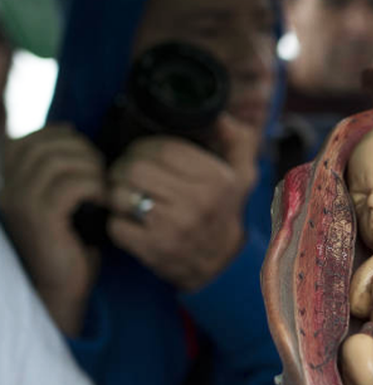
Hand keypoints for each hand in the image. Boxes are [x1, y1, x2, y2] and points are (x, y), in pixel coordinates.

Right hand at [0, 125, 105, 334]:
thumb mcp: (59, 198)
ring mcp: (19, 203)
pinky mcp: (40, 219)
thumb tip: (69, 129)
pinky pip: (71, 185)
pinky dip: (94, 186)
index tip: (86, 152)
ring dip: (90, 167)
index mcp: (6, 182)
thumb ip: (57, 167)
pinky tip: (103, 199)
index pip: (28, 139)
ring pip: (58, 162)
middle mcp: (6, 189)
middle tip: (101, 169)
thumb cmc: (67, 242)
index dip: (61, 137)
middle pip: (44, 145)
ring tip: (103, 185)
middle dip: (81, 150)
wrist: (59, 288)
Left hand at [107, 115, 258, 290]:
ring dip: (118, 194)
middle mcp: (196, 202)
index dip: (145, 147)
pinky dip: (117, 222)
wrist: (222, 266)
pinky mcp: (154, 249)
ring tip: (127, 195)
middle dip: (125, 168)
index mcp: (216, 179)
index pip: (163, 148)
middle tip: (129, 174)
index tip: (143, 154)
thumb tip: (220, 115)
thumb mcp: (243, 175)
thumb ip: (237, 140)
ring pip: (120, 194)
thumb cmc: (225, 212)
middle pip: (135, 168)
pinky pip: (116, 225)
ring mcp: (173, 227)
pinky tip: (131, 221)